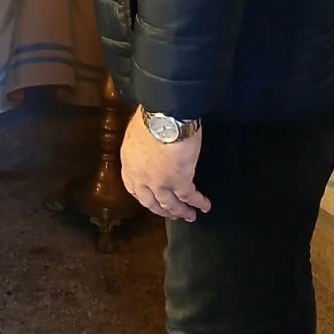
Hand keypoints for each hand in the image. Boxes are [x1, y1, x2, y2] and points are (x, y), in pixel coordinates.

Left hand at [120, 108, 210, 222]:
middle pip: (150, 201)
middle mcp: (141, 176)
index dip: (142, 195)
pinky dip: (197, 202)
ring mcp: (159, 182)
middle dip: (161, 209)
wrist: (164, 118)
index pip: (132, 186)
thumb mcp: (140, 130)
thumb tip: (152, 143)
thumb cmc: (152, 116)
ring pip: (169, 204)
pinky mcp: (179, 181)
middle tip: (169, 214)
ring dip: (180, 212)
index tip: (149, 200)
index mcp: (129, 162)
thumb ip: (143, 143)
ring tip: (189, 216)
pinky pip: (189, 196)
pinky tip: (204, 205)